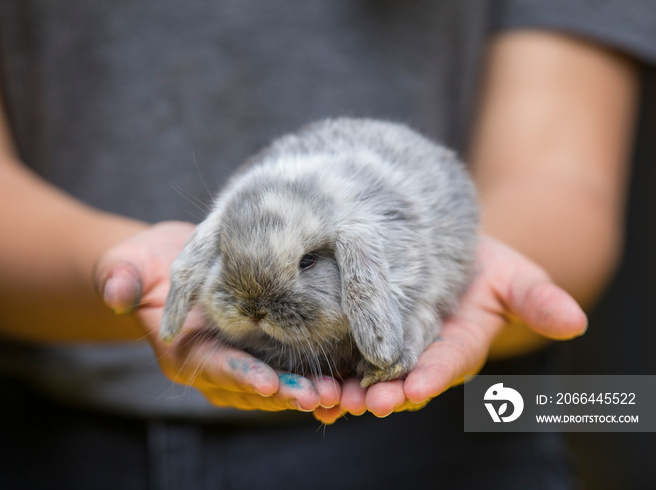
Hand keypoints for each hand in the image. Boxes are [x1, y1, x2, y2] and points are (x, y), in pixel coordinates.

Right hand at [94, 221, 339, 412]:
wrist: (172, 264)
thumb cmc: (147, 263)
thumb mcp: (127, 263)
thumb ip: (120, 276)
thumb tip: (115, 290)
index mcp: (183, 352)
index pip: (212, 367)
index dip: (239, 374)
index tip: (268, 381)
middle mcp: (216, 366)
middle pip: (252, 386)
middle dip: (286, 393)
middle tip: (321, 396)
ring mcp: (243, 362)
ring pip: (278, 385)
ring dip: (309, 391)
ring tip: (343, 392)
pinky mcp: (265, 350)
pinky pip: (291, 368)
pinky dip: (317, 375)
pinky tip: (349, 375)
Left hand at [312, 235, 587, 423]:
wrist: (448, 251)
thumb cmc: (487, 266)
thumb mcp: (516, 277)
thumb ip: (539, 302)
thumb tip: (576, 322)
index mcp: (459, 346)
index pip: (447, 364)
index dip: (432, 376)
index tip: (415, 388)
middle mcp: (422, 355)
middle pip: (402, 380)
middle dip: (384, 394)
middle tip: (362, 403)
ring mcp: (390, 349)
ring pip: (369, 376)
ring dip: (350, 391)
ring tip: (328, 399)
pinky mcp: (362, 336)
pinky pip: (345, 358)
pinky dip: (329, 372)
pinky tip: (306, 385)